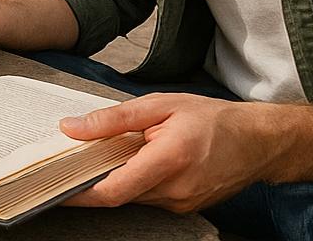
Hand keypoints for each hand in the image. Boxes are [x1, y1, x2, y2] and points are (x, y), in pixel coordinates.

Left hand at [60, 94, 275, 212]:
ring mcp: (182, 203)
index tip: (53, 185)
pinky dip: (134, 182)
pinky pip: (149, 198)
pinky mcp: (185, 207)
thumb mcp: (161, 105)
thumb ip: (114, 118)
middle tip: (67, 162)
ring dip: (114, 180)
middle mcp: (176, 190)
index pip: (113, 189)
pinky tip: (131, 163)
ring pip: (133, 197)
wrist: (260, 142)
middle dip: (91, 180)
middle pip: (119, 194)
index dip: (79, 192)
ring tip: (101, 156)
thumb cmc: (212, 118)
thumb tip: (72, 128)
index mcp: (169, 160)